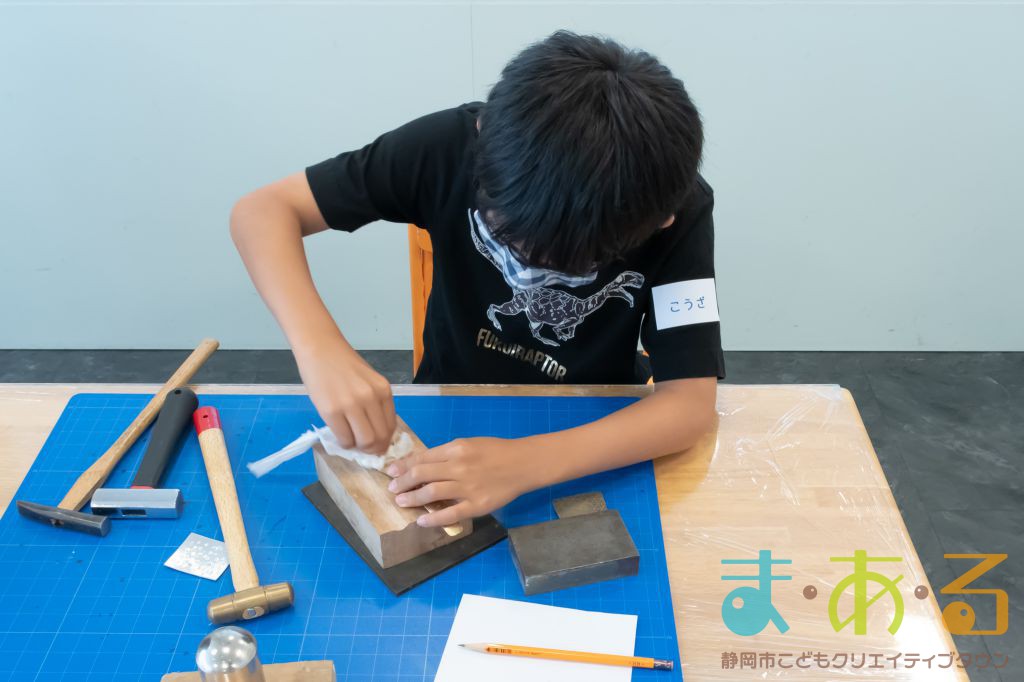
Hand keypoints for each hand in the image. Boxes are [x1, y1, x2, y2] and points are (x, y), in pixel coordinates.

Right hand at [294, 340, 395, 453]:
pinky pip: (344, 438)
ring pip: (364, 442)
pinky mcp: (331, 411)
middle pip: (379, 438)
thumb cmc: (343, 364)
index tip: (376, 443)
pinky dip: (343, 443)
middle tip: (363, 448)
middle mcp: (371, 398)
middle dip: (373, 449)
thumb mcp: (369, 381)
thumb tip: (377, 432)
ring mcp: (351, 405)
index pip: (391, 427)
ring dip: (358, 447)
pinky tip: (340, 434)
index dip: (384, 441)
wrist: (320, 348)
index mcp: (383, 391)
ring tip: (351, 440)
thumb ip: (375, 403)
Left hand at [385, 437, 540, 526]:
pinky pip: (450, 513)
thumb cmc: (495, 451)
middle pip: (422, 475)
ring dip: (412, 498)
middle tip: (391, 489)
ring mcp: (467, 487)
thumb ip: (446, 454)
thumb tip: (420, 463)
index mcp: (456, 449)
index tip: (391, 472)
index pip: (422, 458)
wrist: (522, 464)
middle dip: (402, 483)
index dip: (403, 466)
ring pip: (431, 493)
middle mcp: (459, 467)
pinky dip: (433, 518)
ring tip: (401, 502)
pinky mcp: (477, 505)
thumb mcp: (469, 444)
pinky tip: (422, 520)